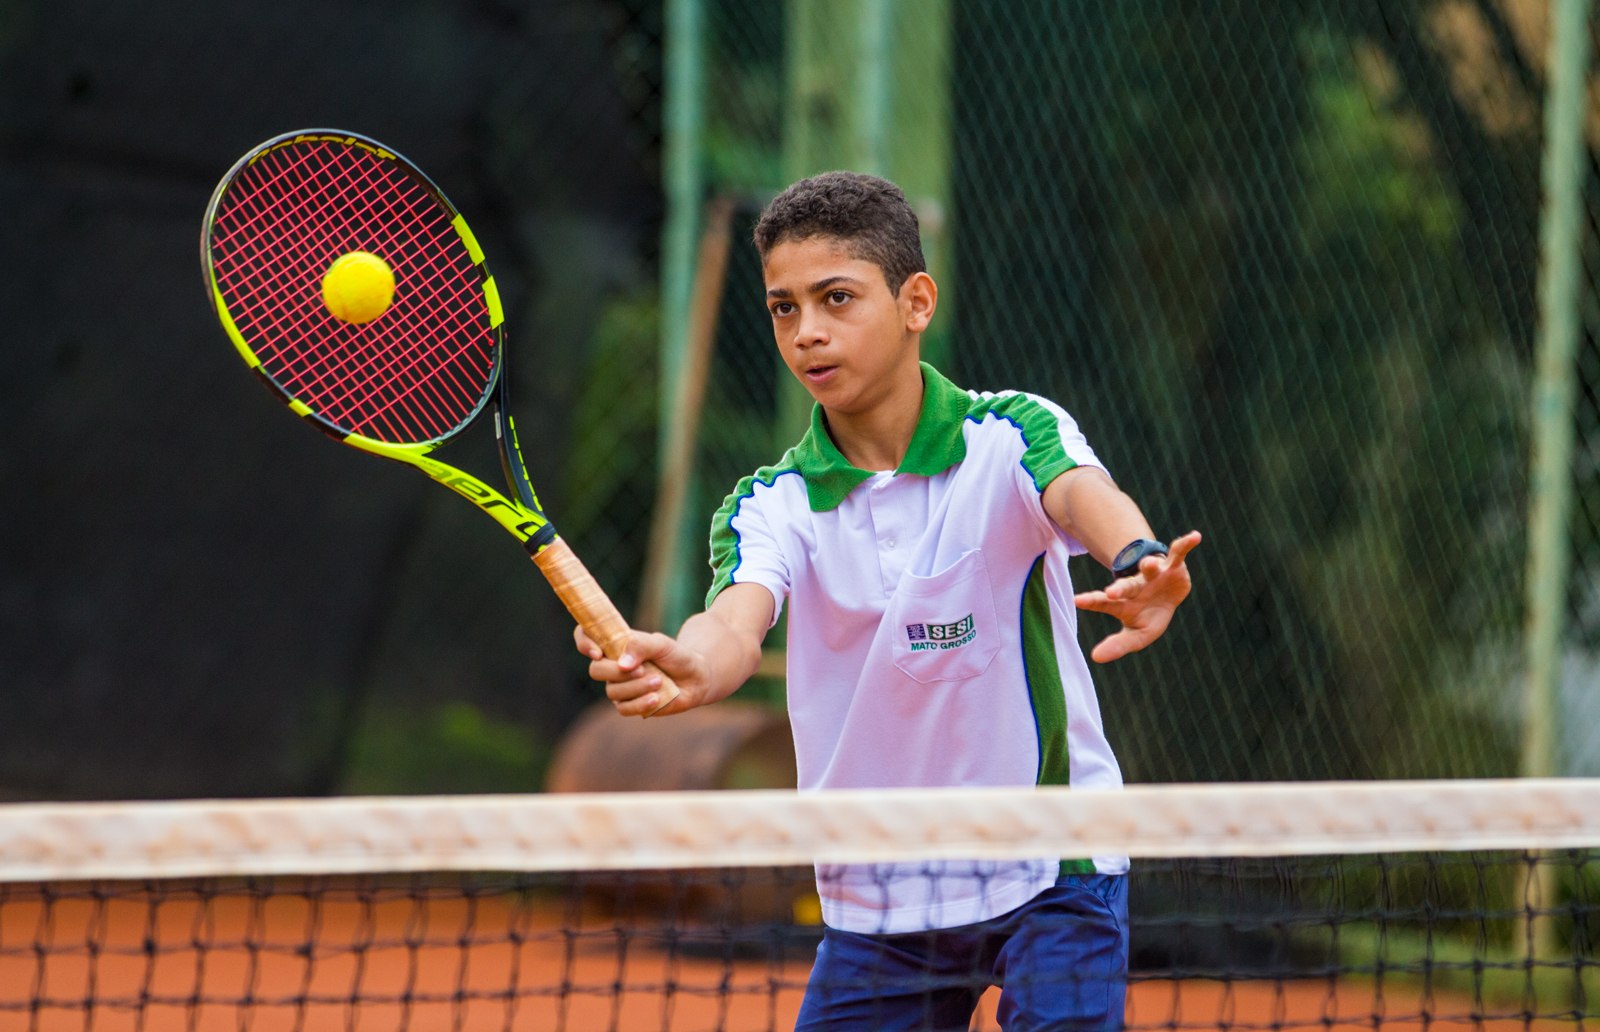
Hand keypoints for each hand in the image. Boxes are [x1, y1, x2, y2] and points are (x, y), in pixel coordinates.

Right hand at [572, 625, 708, 716]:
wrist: (695, 678)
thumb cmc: (676, 656)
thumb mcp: (661, 644)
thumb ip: (641, 646)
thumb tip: (622, 663)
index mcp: (616, 645)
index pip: (585, 637)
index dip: (584, 643)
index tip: (598, 652)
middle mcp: (613, 666)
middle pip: (596, 670)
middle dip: (617, 672)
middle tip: (642, 670)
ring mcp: (620, 687)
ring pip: (612, 692)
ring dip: (637, 687)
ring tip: (659, 681)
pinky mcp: (630, 706)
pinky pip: (624, 709)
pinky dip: (641, 703)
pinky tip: (657, 698)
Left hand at [1073, 531, 1200, 663]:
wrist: (1165, 595)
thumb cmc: (1146, 616)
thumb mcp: (1136, 635)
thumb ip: (1119, 645)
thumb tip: (1095, 657)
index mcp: (1123, 602)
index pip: (1104, 603)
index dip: (1092, 601)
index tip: (1077, 600)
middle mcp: (1136, 586)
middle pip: (1126, 586)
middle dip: (1120, 589)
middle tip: (1111, 592)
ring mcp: (1154, 574)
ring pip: (1150, 567)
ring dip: (1150, 564)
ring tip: (1151, 563)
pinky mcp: (1173, 566)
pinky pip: (1178, 552)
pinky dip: (1185, 544)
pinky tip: (1194, 537)